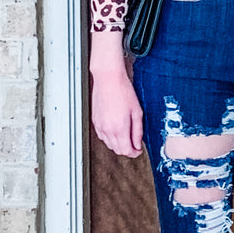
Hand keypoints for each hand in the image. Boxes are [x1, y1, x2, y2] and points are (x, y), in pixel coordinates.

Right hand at [90, 30, 143, 156]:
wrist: (108, 79)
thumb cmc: (123, 91)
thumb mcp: (137, 112)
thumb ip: (138, 131)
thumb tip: (138, 144)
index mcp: (119, 128)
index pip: (126, 150)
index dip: (134, 153)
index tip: (138, 150)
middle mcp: (107, 129)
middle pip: (117, 150)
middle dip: (127, 150)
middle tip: (134, 144)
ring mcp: (99, 126)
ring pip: (109, 145)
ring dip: (118, 144)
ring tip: (126, 137)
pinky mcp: (95, 121)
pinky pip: (102, 137)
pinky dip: (109, 138)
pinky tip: (116, 131)